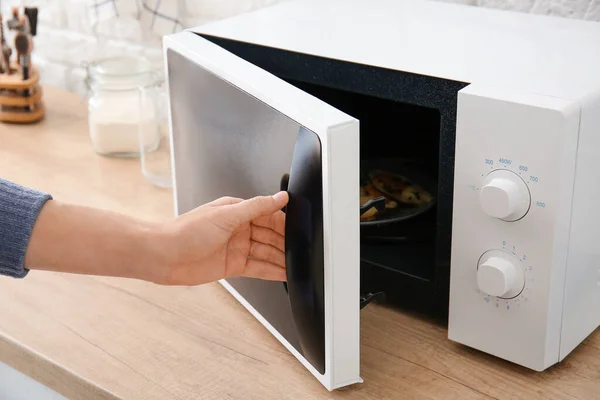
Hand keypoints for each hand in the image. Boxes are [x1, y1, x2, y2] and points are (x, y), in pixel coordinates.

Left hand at [157, 191, 288, 284]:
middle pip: (270, 235)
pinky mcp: (233, 266)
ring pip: (266, 252)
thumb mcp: (226, 215)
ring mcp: (236, 248)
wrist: (163, 256)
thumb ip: (257, 207)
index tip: (301, 228)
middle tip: (303, 249)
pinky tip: (285, 273)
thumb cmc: (186, 231)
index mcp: (237, 211)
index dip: (285, 223)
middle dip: (286, 242)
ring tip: (299, 264)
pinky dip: (272, 271)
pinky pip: (258, 268)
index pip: (269, 215)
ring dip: (282, 258)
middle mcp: (238, 229)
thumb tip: (280, 197)